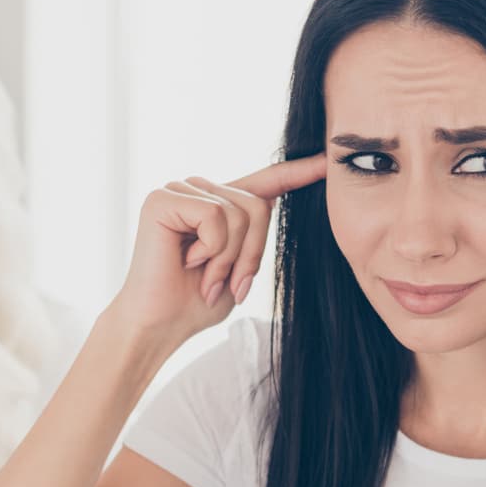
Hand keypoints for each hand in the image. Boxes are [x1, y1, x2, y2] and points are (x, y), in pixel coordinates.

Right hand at [107, 154, 327, 345]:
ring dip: (229, 256)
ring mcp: (179, 191)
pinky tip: (186, 261)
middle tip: (226, 283)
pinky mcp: (162, 198)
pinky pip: (215, 215)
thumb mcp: (240, 269)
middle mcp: (199, 191)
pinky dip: (210, 248)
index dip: (297, 173)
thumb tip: (271, 203)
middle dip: (251, 253)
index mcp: (219, 206)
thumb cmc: (195, 303)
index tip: (326, 161)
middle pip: (259, 206)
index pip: (265, 183)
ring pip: (240, 212)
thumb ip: (254, 238)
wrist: (159, 326)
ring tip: (203, 276)